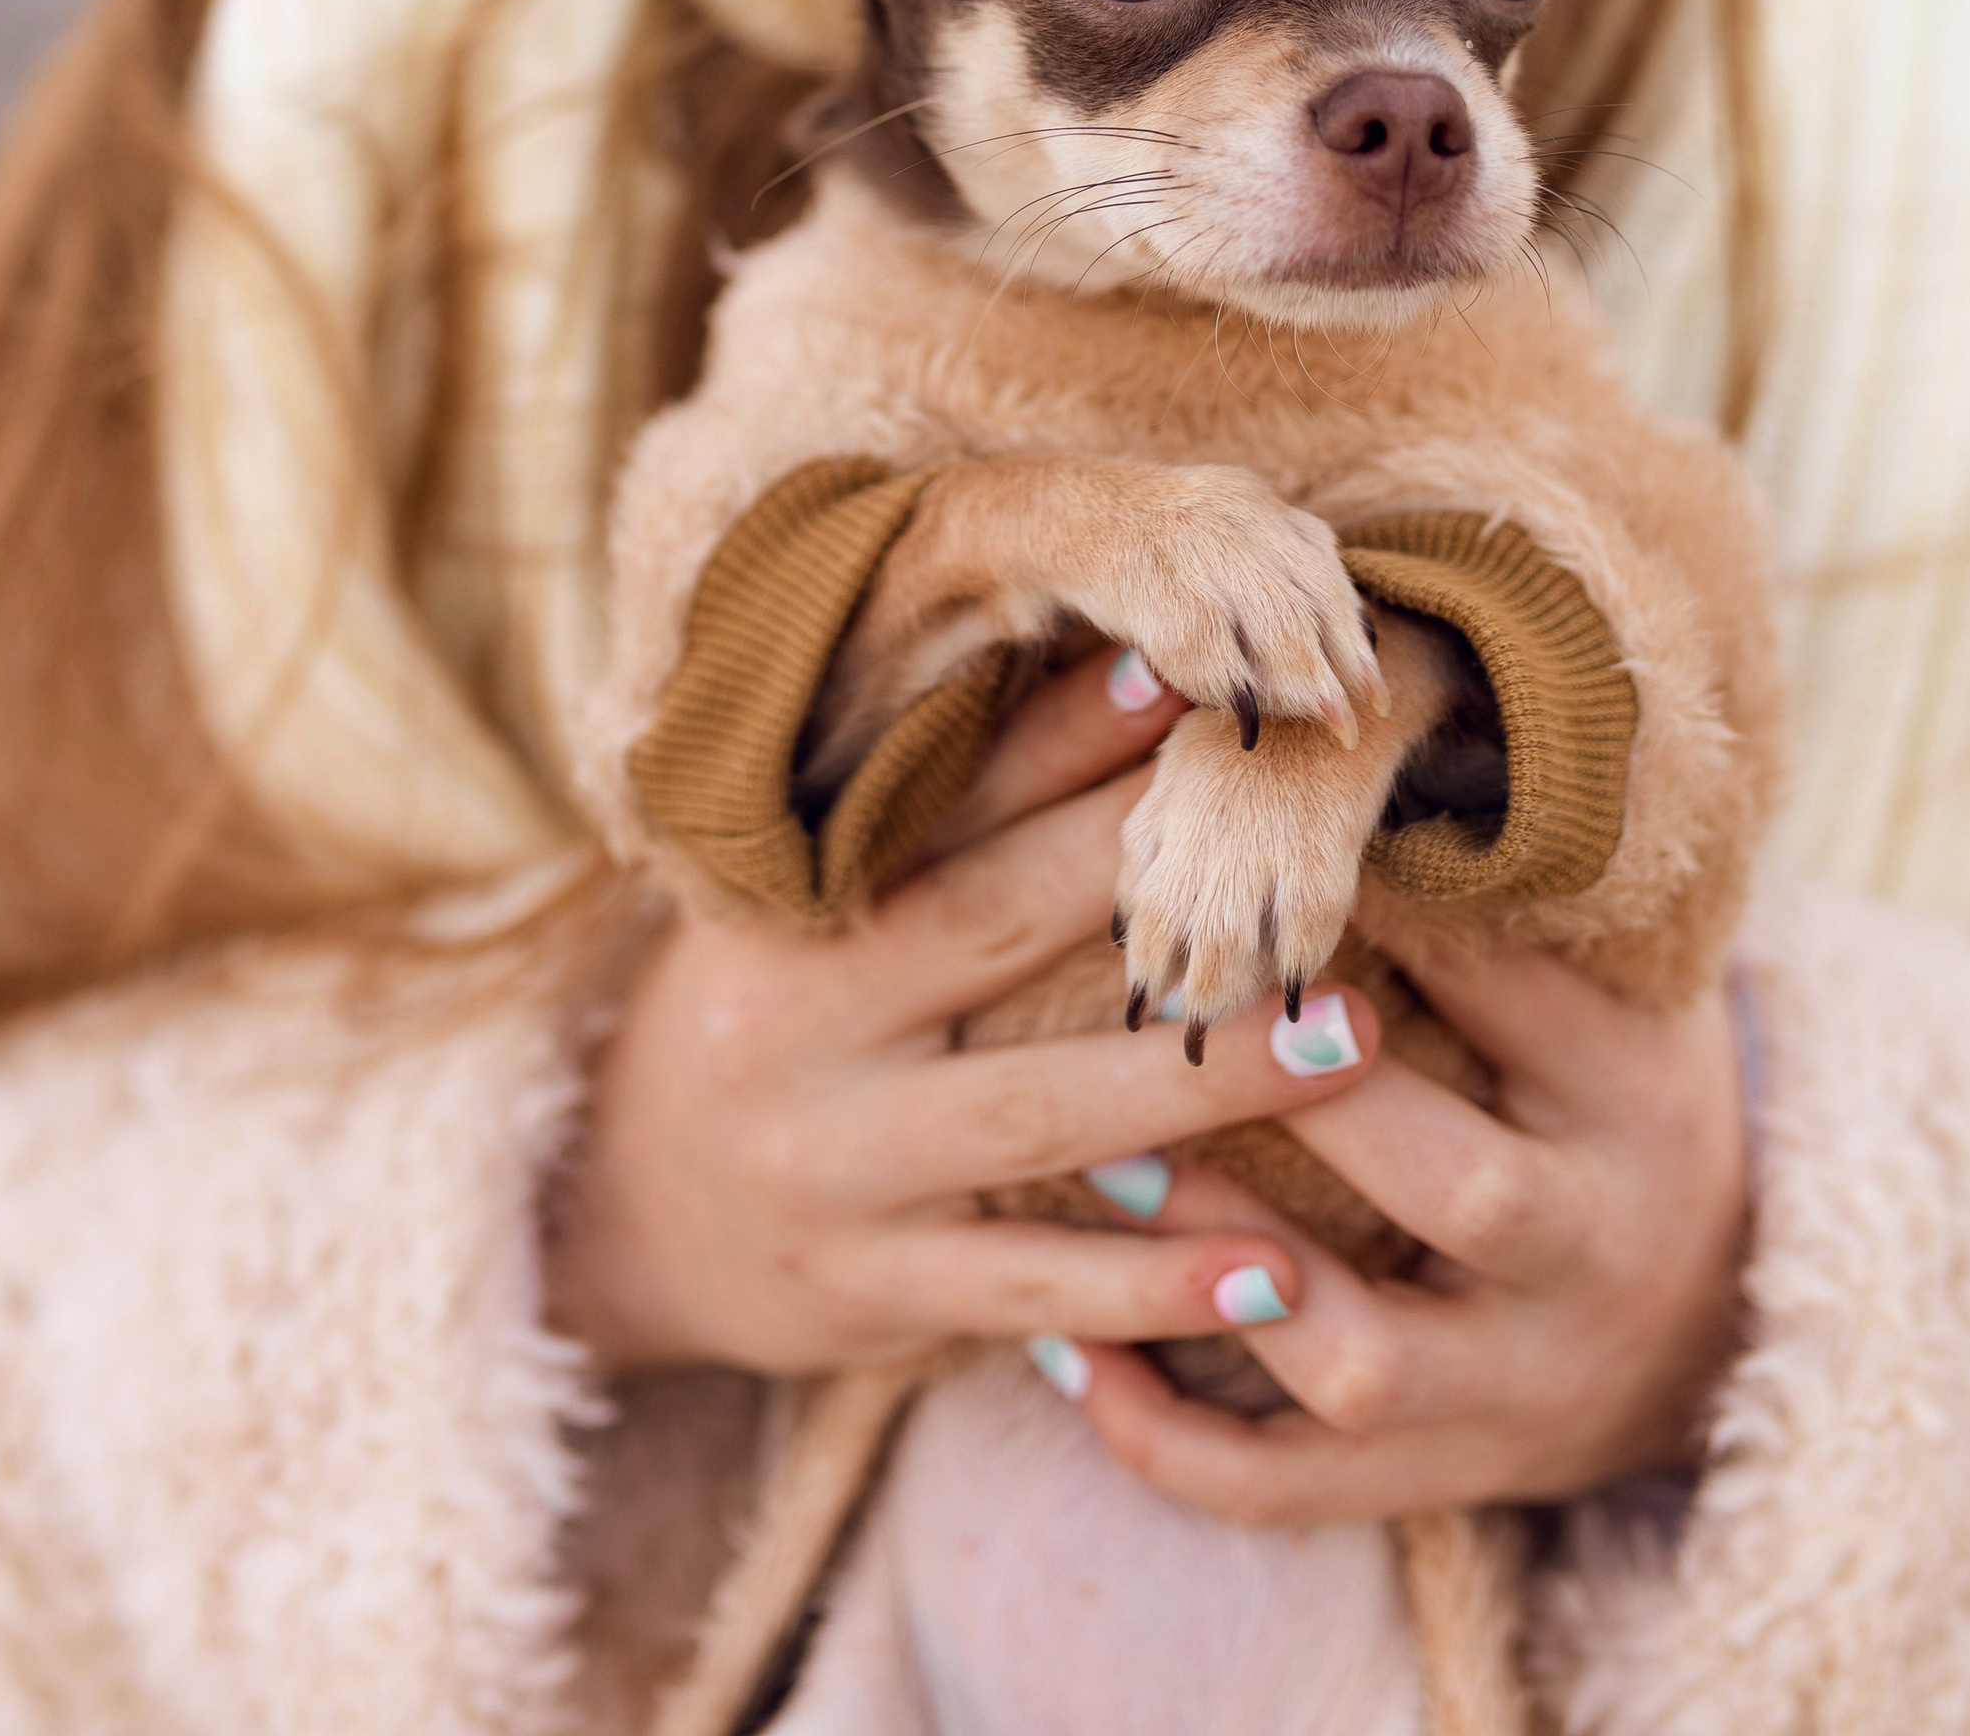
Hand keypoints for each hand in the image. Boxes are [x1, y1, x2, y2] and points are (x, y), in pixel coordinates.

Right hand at [543, 648, 1386, 1375]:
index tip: (1183, 678)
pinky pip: (1027, 1289)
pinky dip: (1150, 1285)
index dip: (1063, 736)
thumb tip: (1117, 675)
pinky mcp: (868, 1294)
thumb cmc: (771, 1016)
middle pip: (992, 927)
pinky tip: (1272, 1272)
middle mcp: (799, 1023)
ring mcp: (832, 1167)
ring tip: (1350, 1040)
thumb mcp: (810, 910)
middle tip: (1312, 851)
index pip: (945, 799)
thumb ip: (936, 821)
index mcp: (791, 903)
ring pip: (1035, 1115)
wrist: (620, 1213)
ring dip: (1199, 1082)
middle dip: (1150, 880)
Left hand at [1054, 879, 1750, 1519]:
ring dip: (1222, 1277)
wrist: (1720, 1328)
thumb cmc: (1614, 1094)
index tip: (1278, 830)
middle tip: (1177, 1005)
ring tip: (1105, 1177)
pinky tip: (1069, 1354)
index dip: (1408, 918)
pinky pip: (1292, 1491)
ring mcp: (1518, 1385)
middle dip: (1319, 1108)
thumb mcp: (1620, 981)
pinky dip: (1173, 1440)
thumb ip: (1520, 881)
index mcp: (1636, 1095)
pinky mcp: (1443, 1477)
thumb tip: (1373, 694)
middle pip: (1463, 1194)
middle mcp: (1594, 1248)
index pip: (1527, 995)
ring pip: (1366, 1365)